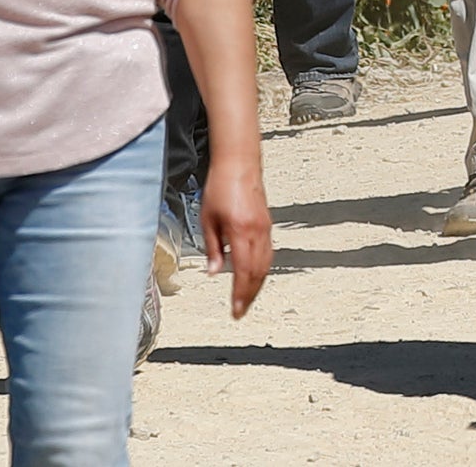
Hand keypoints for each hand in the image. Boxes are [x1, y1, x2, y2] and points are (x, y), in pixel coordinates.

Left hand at [200, 156, 274, 315]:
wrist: (239, 164)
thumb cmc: (221, 186)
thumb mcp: (207, 219)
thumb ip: (212, 248)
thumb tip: (214, 271)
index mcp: (241, 231)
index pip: (243, 272)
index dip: (240, 294)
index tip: (236, 310)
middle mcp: (257, 232)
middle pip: (258, 273)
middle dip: (250, 295)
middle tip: (241, 310)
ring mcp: (265, 228)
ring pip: (266, 265)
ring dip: (257, 285)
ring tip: (247, 298)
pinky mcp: (267, 225)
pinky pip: (268, 253)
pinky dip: (262, 269)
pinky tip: (255, 275)